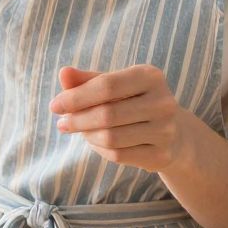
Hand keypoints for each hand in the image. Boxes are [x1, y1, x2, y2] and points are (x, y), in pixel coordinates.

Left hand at [50, 64, 188, 171]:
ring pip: (111, 137)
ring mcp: (165, 130)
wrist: (173, 132)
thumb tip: (64, 73)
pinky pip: (118, 155)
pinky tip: (95, 142)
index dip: (76, 97)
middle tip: (62, 124)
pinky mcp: (161, 155)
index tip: (54, 106)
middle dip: (78, 120)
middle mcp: (163, 102)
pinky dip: (99, 149)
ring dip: (87, 135)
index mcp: (150, 76)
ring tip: (80, 131)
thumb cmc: (132, 102)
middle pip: (107, 114)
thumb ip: (87, 80)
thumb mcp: (113, 86)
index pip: (106, 86)